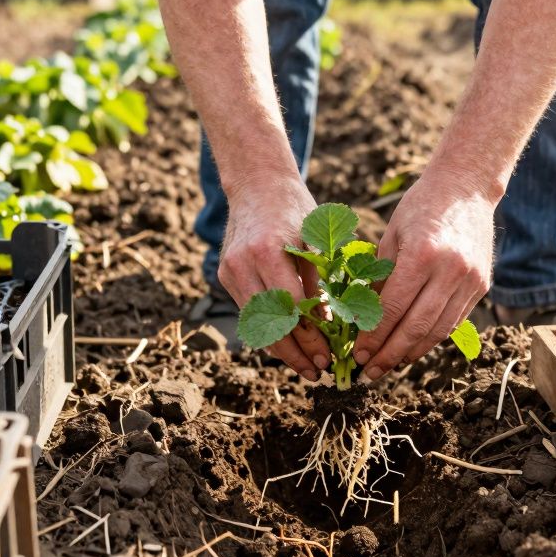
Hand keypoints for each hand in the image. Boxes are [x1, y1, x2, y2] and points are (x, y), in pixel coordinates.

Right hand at [220, 174, 330, 378]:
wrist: (258, 184)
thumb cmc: (296, 210)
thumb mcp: (317, 241)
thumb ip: (321, 283)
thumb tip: (330, 327)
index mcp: (269, 251)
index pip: (292, 309)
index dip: (310, 339)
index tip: (327, 358)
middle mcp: (244, 263)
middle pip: (269, 324)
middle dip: (294, 354)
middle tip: (316, 371)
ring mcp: (230, 270)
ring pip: (255, 323)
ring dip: (280, 348)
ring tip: (304, 365)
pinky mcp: (225, 275)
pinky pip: (248, 312)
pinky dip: (268, 330)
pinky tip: (287, 345)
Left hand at [352, 169, 495, 379]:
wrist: (467, 187)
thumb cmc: (419, 208)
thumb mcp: (391, 235)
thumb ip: (378, 277)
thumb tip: (360, 320)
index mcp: (422, 255)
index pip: (393, 308)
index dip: (374, 337)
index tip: (358, 355)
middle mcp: (450, 271)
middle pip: (416, 327)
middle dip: (390, 354)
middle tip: (370, 372)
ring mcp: (470, 280)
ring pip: (438, 330)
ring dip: (412, 353)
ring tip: (390, 366)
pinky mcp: (481, 286)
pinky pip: (454, 320)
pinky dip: (432, 338)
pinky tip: (413, 348)